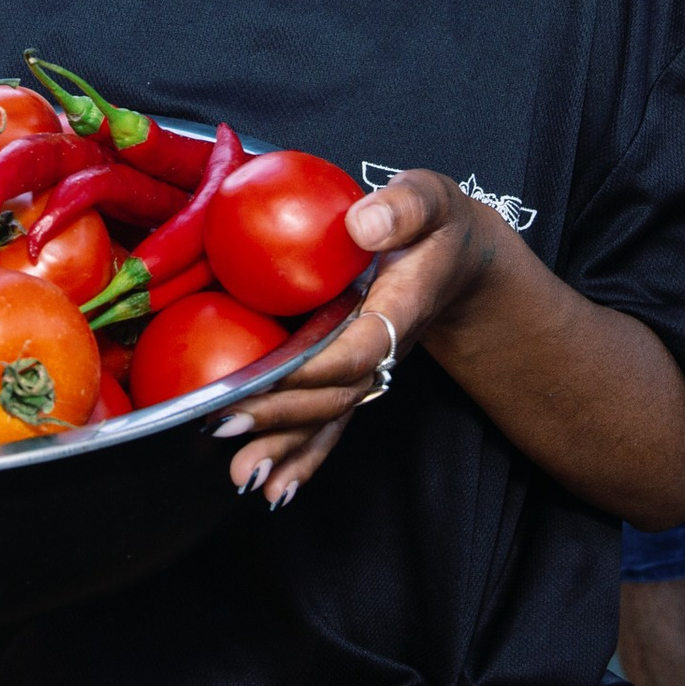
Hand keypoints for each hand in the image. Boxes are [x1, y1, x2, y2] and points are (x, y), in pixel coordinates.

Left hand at [212, 170, 497, 507]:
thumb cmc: (437, 225)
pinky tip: (273, 486)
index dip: (318, 366)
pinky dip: (303, 455)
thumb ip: (404, 208)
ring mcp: (367, 369)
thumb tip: (360, 226)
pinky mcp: (351, 376)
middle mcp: (383, 348)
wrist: (458, 261)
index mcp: (399, 307)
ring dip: (287, 448)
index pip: (361, 347)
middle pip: (335, 394)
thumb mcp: (429, 199)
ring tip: (245, 476)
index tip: (270, 373)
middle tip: (226, 426)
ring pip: (329, 417)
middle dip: (283, 416)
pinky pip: (329, 421)